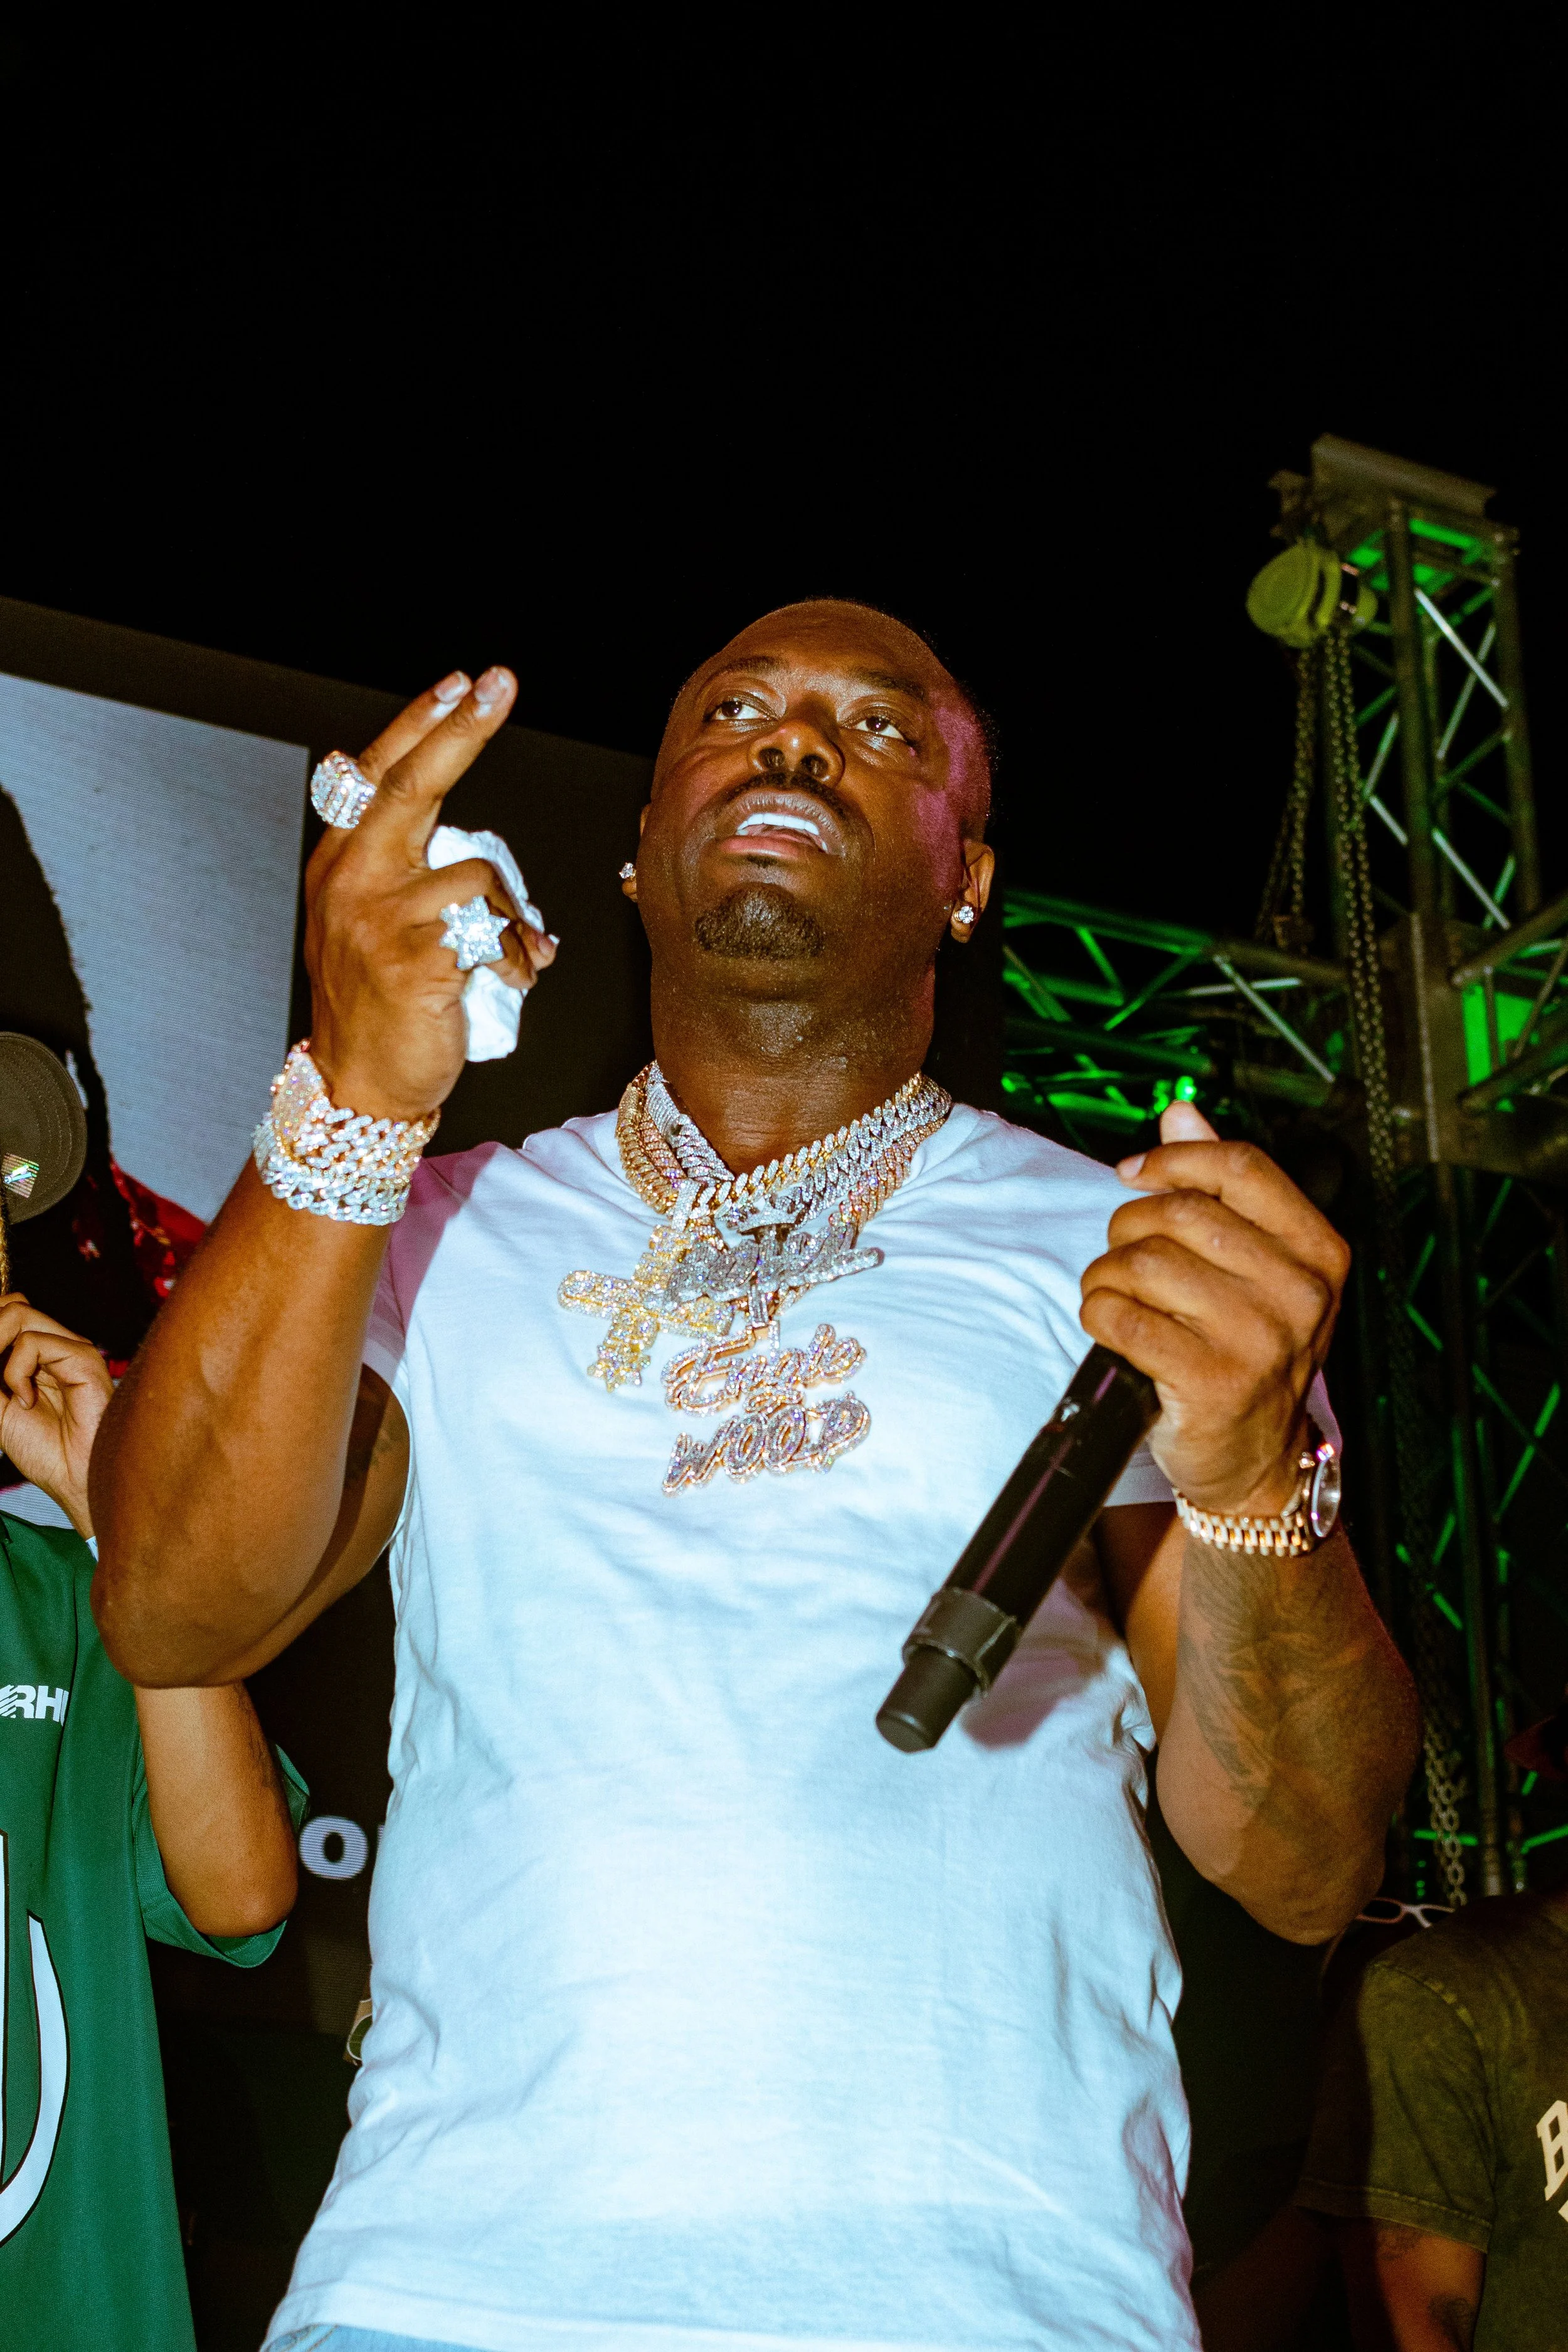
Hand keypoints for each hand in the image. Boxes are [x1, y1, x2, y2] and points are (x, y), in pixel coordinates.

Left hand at [0, 1294, 114, 1535]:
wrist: (76, 1478)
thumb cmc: (44, 1450)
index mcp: (38, 1354)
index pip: (9, 1309)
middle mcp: (56, 1345)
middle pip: (10, 1305)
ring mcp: (71, 1348)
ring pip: (17, 1313)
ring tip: (6, 1391)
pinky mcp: (84, 1358)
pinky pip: (32, 1342)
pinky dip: (16, 1373)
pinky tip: (26, 1401)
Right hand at [304, 668, 557, 1120]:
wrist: (359, 1085)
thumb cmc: (378, 1002)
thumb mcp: (373, 922)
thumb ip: (403, 871)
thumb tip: (454, 839)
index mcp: (340, 863)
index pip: (377, 775)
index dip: (420, 724)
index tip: (460, 682)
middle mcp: (351, 881)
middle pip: (414, 785)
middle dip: (462, 727)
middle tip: (500, 680)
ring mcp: (378, 921)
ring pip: (479, 875)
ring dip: (513, 918)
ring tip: (508, 959)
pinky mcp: (417, 962)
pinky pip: (496, 935)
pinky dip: (517, 959)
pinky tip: (507, 983)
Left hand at [1079, 1101, 1348, 1514]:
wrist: (1256, 1461)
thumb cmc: (1246, 1352)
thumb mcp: (1252, 1267)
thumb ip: (1220, 1187)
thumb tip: (1181, 1112)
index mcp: (1318, 1251)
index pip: (1240, 1167)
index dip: (1173, 1160)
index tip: (1133, 1174)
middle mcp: (1300, 1293)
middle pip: (1181, 1213)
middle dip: (1128, 1229)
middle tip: (1121, 1258)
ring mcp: (1262, 1340)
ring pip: (1144, 1264)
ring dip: (1107, 1277)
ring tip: (1114, 1297)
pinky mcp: (1215, 1383)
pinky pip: (1125, 1320)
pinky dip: (1100, 1317)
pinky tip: (1111, 1328)